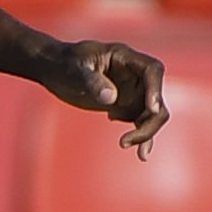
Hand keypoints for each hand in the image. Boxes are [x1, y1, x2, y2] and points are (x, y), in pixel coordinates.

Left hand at [43, 40, 168, 158]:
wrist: (55, 69)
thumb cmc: (65, 64)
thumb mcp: (74, 69)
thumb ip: (92, 81)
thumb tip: (111, 99)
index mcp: (125, 58)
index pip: (152, 70)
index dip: (156, 89)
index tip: (151, 109)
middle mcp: (135, 75)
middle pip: (155, 97)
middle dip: (150, 119)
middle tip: (129, 140)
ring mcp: (132, 91)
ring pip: (151, 114)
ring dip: (145, 131)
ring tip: (124, 144)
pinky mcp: (125, 106)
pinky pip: (140, 122)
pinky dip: (141, 136)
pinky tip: (141, 154)